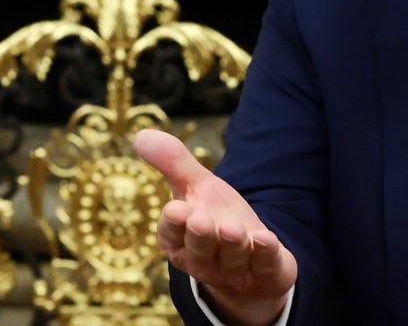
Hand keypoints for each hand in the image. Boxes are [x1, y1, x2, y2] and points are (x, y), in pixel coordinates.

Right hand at [134, 129, 296, 325]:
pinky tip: (264, 238)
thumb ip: (174, 164)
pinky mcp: (266, 273)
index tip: (175, 209)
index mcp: (181, 241)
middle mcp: (204, 260)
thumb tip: (141, 134)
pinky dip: (265, 253)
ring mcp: (236, 270)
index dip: (174, 224)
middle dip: (200, 236)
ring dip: (232, 244)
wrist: (251, 257)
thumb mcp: (198, 188)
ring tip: (232, 229)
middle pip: (200, 249)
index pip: (172, 235)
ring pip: (232, 258)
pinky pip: (264, 266)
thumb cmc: (216, 219)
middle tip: (201, 220)